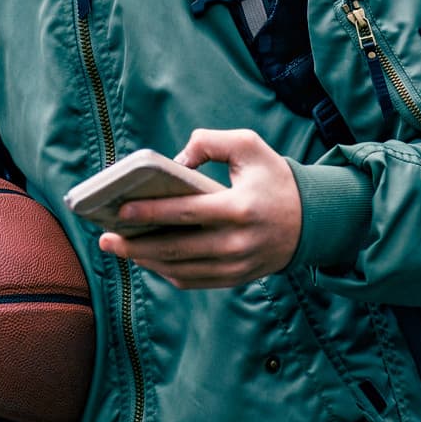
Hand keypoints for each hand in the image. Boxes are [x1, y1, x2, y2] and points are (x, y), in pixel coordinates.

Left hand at [98, 128, 301, 288]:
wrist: (314, 220)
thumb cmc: (274, 178)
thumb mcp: (250, 146)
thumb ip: (211, 141)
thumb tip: (175, 161)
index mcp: (240, 208)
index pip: (187, 213)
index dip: (151, 212)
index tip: (121, 210)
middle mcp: (238, 242)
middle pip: (177, 248)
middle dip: (136, 244)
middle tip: (106, 237)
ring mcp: (237, 265)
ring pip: (181, 269)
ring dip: (146, 260)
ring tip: (119, 248)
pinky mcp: (237, 278)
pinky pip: (193, 280)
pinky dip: (167, 271)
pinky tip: (147, 259)